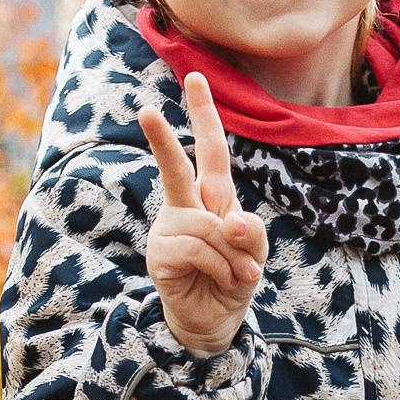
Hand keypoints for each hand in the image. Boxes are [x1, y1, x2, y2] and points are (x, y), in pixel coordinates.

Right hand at [139, 74, 268, 356]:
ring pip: (206, 225)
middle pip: (176, 167)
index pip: (210, 150)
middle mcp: (187, 206)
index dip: (204, 114)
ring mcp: (170, 229)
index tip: (195, 77)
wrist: (213, 322)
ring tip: (239, 275)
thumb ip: (251, 232)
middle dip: (161, 138)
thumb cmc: (234, 280)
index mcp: (212, 197)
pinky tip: (224, 281)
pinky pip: (197, 249)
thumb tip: (233, 221)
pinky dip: (220, 267)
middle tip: (144, 110)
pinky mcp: (160, 254)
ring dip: (233, 254)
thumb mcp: (255, 254)